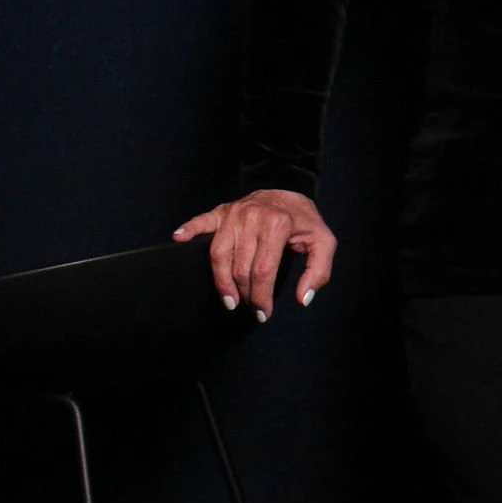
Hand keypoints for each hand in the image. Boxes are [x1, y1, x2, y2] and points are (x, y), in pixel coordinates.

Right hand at [173, 189, 336, 322]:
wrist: (288, 188)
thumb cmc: (304, 220)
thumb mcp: (323, 241)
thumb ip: (318, 271)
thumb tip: (303, 299)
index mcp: (278, 225)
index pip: (264, 270)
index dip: (262, 296)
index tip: (262, 314)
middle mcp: (253, 218)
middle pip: (241, 267)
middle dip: (244, 293)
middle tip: (248, 307)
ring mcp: (233, 214)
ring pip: (219, 253)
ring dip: (221, 280)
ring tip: (228, 299)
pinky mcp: (221, 211)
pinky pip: (201, 221)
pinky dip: (188, 229)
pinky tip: (178, 238)